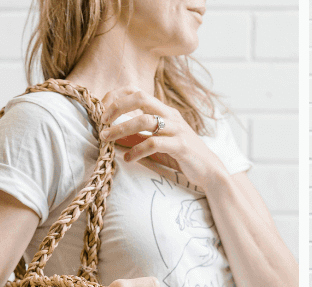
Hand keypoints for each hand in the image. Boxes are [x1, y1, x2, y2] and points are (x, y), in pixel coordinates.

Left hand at [99, 86, 228, 189]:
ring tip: (107, 139)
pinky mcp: (180, 146)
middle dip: (117, 107)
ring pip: (145, 120)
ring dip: (121, 129)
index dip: (116, 97)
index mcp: (164, 110)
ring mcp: (176, 129)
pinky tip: (128, 159)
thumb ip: (140, 134)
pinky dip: (137, 151)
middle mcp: (170, 115)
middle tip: (102, 122)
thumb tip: (114, 133)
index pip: (136, 91)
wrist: (209, 170)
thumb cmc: (181, 155)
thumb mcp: (159, 140)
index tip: (102, 113)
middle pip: (139, 97)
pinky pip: (154, 143)